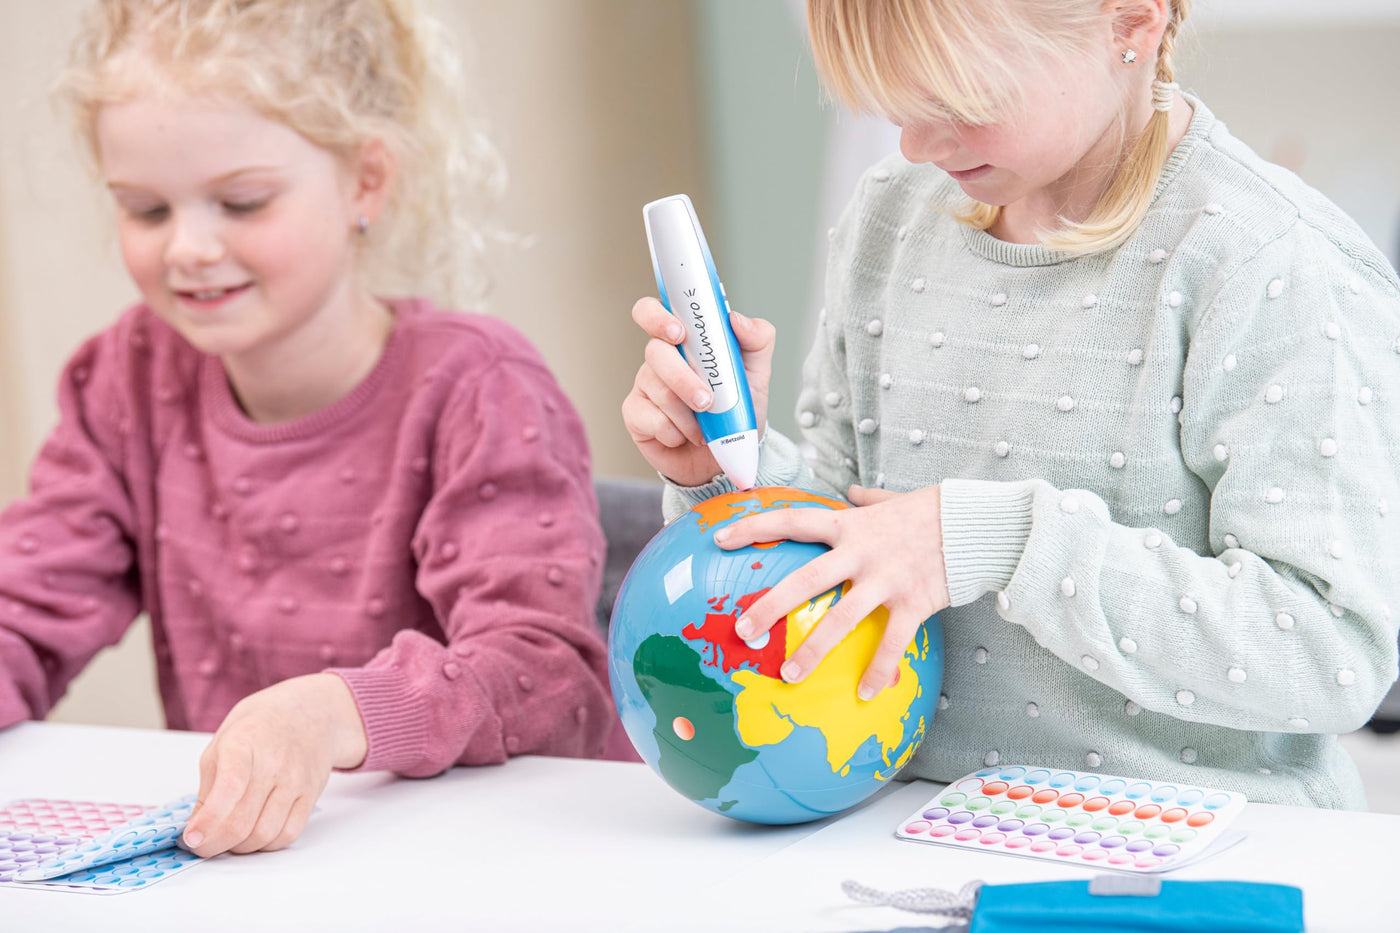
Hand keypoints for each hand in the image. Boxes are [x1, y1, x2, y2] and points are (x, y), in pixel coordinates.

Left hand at [182, 673, 366, 856]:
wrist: (309, 713)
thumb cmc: (259, 727)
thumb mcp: (221, 745)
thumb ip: (208, 787)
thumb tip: (196, 829)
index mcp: (244, 744)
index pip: (228, 791)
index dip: (207, 822)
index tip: (191, 839)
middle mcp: (274, 763)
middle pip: (242, 822)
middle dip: (214, 844)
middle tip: (202, 845)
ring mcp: (296, 780)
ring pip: (265, 835)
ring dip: (240, 847)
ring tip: (229, 837)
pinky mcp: (311, 794)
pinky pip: (288, 835)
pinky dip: (266, 845)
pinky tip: (255, 834)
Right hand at [621, 296, 774, 486]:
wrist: (727, 459)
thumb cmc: (736, 413)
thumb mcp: (757, 375)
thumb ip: (757, 339)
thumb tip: (737, 319)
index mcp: (685, 342)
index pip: (656, 312)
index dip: (659, 317)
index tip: (679, 332)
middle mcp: (661, 359)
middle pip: (655, 352)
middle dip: (683, 378)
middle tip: (706, 400)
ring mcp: (645, 386)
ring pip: (658, 389)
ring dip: (688, 415)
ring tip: (705, 427)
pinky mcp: (635, 415)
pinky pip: (650, 418)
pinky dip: (674, 432)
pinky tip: (684, 437)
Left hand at [716, 485, 949, 699]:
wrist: (975, 523)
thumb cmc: (930, 512)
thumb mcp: (891, 500)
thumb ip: (867, 499)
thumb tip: (851, 490)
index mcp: (849, 525)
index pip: (791, 521)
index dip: (754, 528)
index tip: (720, 538)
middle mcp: (861, 553)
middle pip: (806, 580)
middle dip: (771, 606)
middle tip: (743, 630)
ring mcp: (886, 579)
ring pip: (842, 619)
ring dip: (813, 650)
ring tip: (790, 676)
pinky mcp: (914, 603)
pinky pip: (892, 643)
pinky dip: (878, 670)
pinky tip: (864, 694)